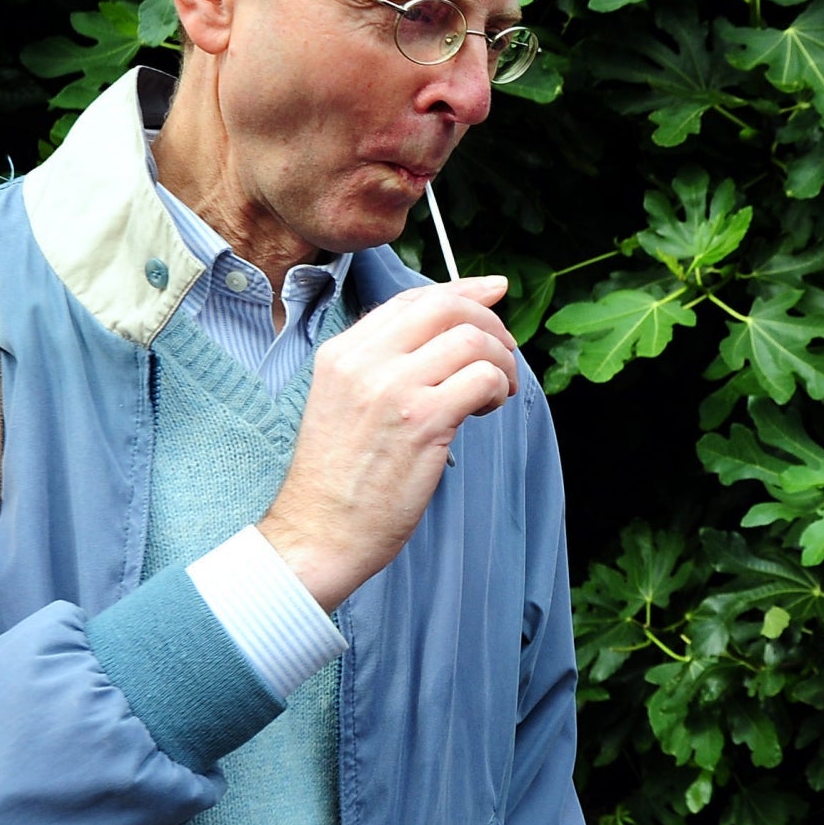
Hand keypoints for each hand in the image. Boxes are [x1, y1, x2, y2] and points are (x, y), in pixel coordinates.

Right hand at [258, 276, 521, 610]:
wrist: (318, 533)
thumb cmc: (337, 481)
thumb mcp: (344, 404)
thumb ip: (382, 368)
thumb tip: (445, 339)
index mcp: (342, 352)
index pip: (410, 300)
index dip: (460, 291)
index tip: (491, 293)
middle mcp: (364, 361)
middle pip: (444, 306)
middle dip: (488, 321)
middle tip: (505, 351)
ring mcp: (393, 388)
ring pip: (471, 339)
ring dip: (500, 360)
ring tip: (499, 390)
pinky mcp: (423, 421)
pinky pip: (482, 378)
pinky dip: (499, 387)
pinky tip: (489, 408)